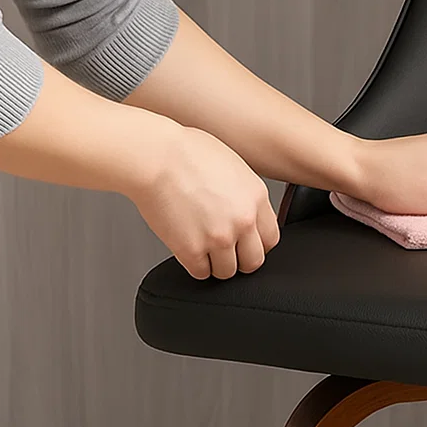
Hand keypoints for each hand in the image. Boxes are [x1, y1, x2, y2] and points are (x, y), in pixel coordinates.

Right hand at [128, 125, 279, 279]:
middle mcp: (243, 220)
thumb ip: (246, 196)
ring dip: (216, 264)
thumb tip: (248, 213)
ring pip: (227, 272)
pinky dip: (195, 266)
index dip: (257, 244)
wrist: (155, 156)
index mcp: (256, 199)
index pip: (271, 239)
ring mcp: (218, 237)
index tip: (247, 244)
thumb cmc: (187, 153)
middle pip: (253, 261)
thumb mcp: (234, 168)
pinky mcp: (191, 249)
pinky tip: (189, 251)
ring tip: (204, 249)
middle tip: (226, 251)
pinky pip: (201, 273)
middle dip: (240, 259)